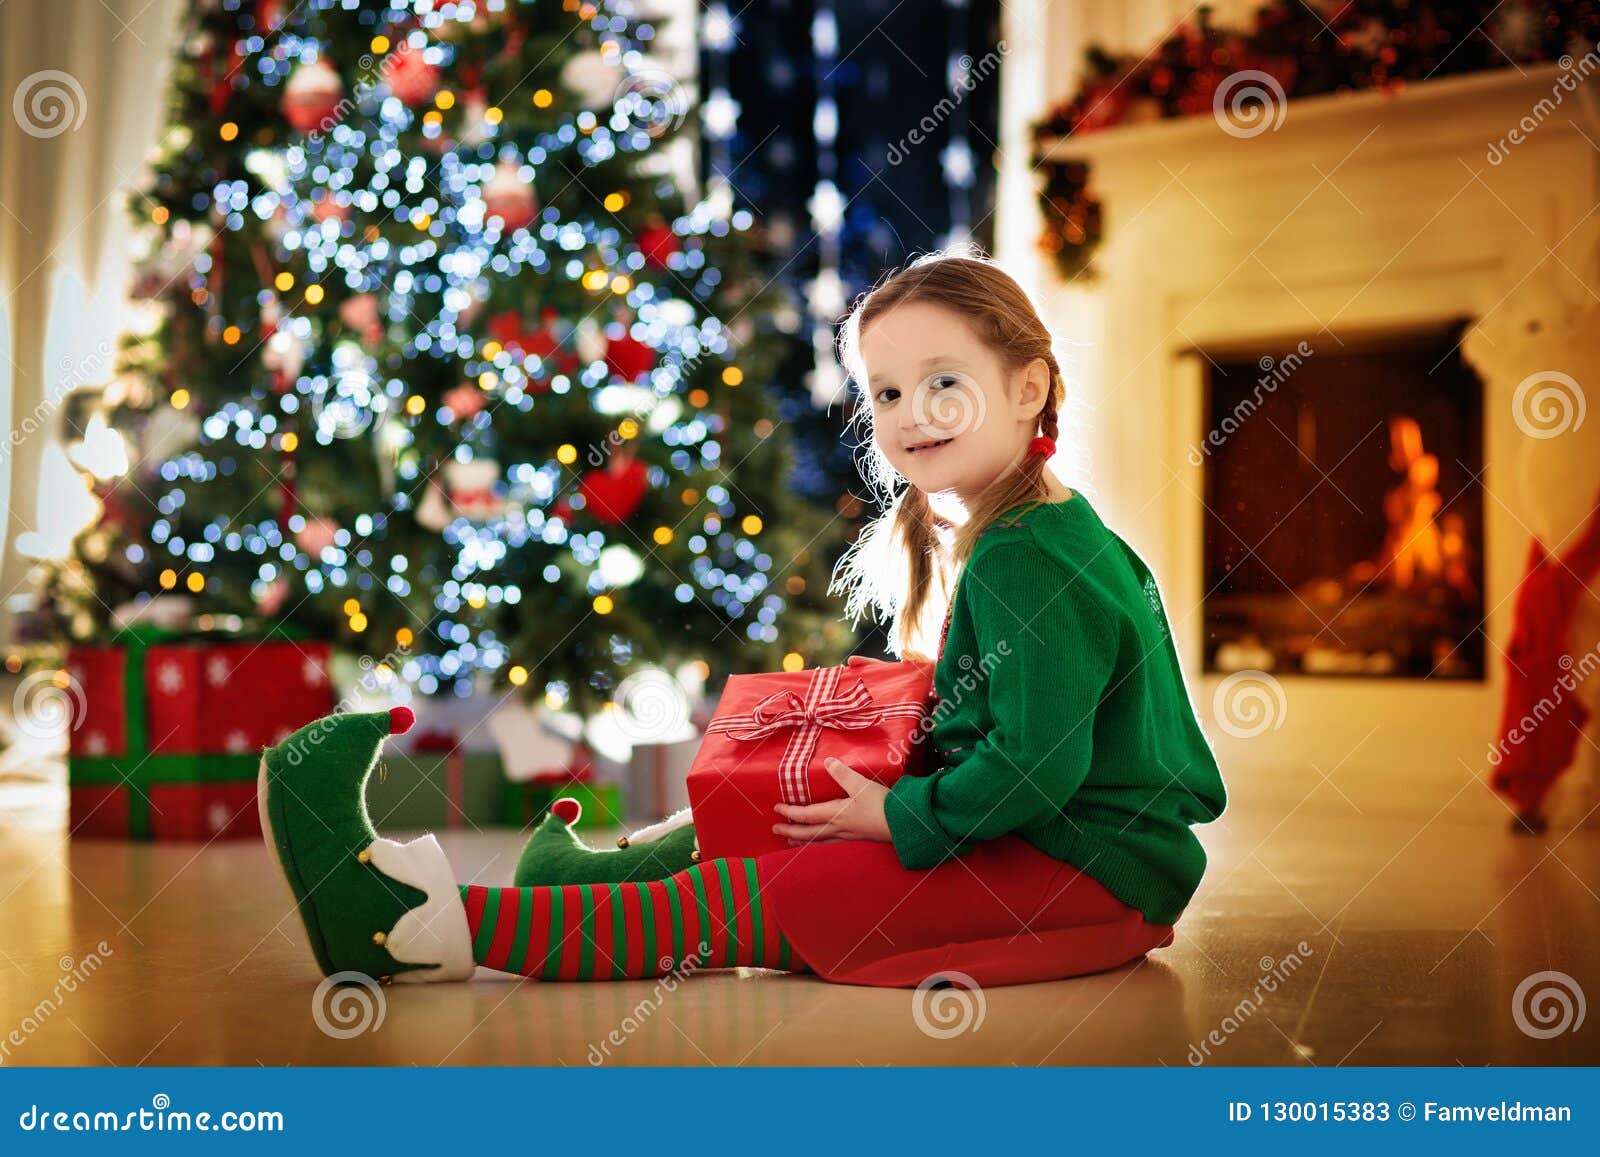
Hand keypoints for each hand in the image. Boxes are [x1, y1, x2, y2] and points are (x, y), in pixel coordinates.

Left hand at [771, 757, 891, 843]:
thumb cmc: (881, 805)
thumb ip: (843, 774)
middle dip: (790, 831)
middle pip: (808, 832)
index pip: (806, 815)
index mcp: (835, 814)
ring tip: (792, 843)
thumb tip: (828, 761)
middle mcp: (838, 828)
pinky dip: (821, 845)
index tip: (777, 809)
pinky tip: (822, 845)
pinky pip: (832, 845)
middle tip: (775, 830)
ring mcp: (848, 836)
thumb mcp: (861, 785)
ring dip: (803, 841)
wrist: (902, 825)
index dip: (790, 812)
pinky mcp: (858, 839)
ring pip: (819, 841)